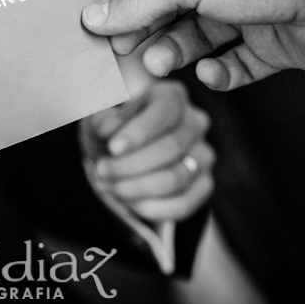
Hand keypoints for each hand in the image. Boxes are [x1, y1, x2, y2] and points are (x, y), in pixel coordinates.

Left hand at [80, 79, 213, 224]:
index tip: (113, 148)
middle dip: (131, 164)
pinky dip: (151, 207)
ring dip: (136, 187)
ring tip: (109, 186)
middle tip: (102, 171)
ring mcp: (203, 155)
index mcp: (171, 96)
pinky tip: (128, 202)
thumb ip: (104, 119)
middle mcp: (195, 122)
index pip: (165, 110)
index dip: (140, 131)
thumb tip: (110, 130)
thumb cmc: (110, 129)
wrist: (118, 154)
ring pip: (176, 178)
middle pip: (171, 147)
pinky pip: (183, 204)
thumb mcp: (100, 117)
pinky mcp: (204, 184)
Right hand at [82, 0, 304, 90]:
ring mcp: (241, 7)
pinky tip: (211, 71)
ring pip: (190, 37)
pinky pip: (228, 62)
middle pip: (160, 4)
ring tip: (161, 64)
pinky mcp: (263, 43)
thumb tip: (94, 17)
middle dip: (140, 29)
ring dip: (172, 52)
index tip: (92, 24)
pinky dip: (216, 72)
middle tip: (122, 52)